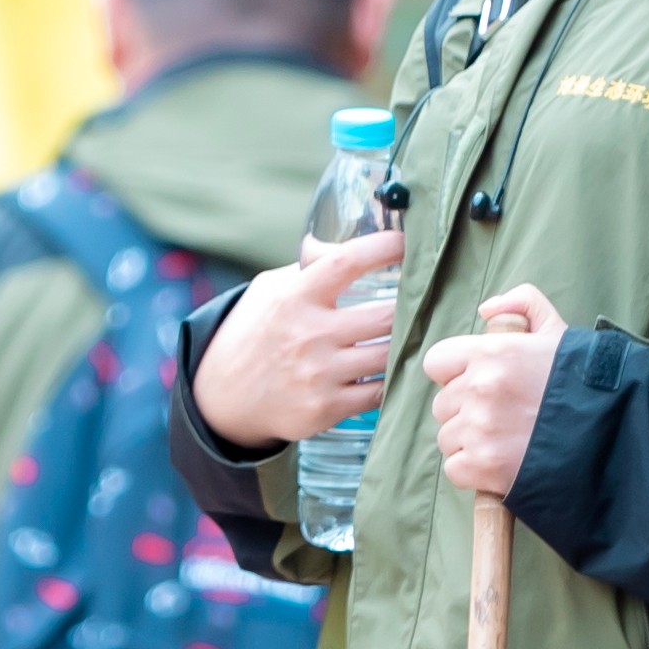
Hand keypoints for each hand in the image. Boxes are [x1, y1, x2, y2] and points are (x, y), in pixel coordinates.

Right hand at [189, 223, 405, 454]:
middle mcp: (308, 334)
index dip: (382, 248)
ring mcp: (318, 374)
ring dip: (406, 344)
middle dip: (411, 307)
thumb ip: (308, 266)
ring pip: (389, 355)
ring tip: (417, 334)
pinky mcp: (325, 408)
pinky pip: (379, 392)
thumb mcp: (270, 290)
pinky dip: (390, 380)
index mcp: (295, 297)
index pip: (346, 262)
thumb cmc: (255, 333)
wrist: (223, 396)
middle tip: (425, 300)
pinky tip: (392, 369)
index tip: (406, 243)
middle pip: (386, 315)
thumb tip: (340, 241)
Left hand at [420, 287, 566, 498]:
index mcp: (493, 351)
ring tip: (506, 442)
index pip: (437, 362)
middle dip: (466, 411)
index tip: (477, 384)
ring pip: (448, 438)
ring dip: (470, 443)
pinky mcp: (483, 466)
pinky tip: (502, 464)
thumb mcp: (559, 332)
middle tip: (503, 417)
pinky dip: (473, 472)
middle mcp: (480, 388)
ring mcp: (479, 429)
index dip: (455, 374)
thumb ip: (524, 304)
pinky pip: (454, 468)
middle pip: (443, 404)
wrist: (615, 435)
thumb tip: (486, 309)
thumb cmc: (586, 384)